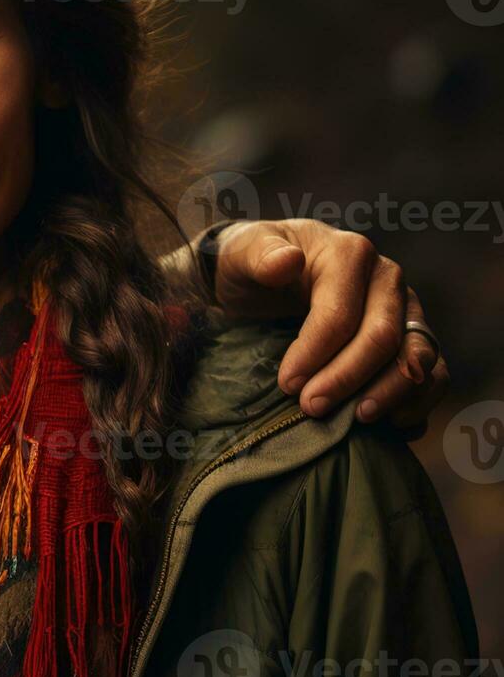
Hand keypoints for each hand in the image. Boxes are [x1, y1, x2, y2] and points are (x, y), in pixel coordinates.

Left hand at [208, 219, 447, 426]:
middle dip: (347, 378)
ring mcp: (405, 309)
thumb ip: (258, 256)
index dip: (315, 354)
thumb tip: (286, 262)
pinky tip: (392, 423)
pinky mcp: (413, 336)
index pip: (340, 314)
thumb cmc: (253, 265)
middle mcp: (387, 278)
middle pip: (382, 336)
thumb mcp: (242, 253)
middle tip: (311, 408)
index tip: (287, 384)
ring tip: (357, 419)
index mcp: (350, 254)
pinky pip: (434, 372)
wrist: (265, 274)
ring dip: (391, 392)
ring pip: (417, 355)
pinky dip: (419, 399)